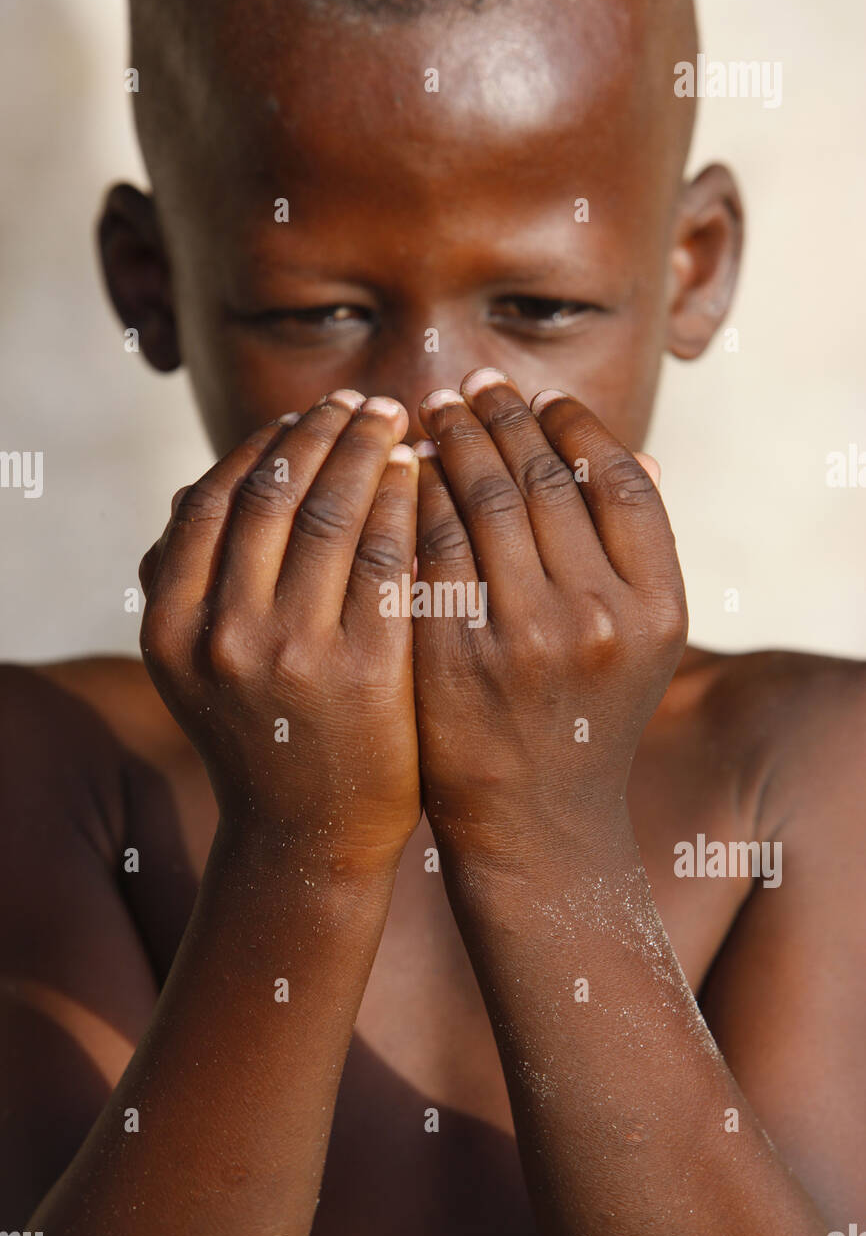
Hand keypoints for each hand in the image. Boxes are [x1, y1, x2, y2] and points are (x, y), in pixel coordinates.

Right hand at [139, 390, 420, 870]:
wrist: (309, 835)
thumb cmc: (262, 733)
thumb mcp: (197, 663)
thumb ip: (190, 582)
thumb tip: (193, 489)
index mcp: (169, 622)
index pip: (213, 498)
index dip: (266, 445)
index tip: (307, 413)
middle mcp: (220, 632)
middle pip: (275, 494)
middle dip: (324, 432)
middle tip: (365, 401)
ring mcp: (291, 651)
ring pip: (332, 514)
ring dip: (366, 452)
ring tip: (396, 423)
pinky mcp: (363, 669)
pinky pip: (386, 556)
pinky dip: (402, 502)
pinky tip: (420, 476)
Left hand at [412, 369, 686, 870]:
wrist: (532, 824)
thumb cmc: (585, 719)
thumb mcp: (638, 646)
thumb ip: (639, 555)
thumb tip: (645, 454)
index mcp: (657, 607)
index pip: (617, 478)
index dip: (574, 424)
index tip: (538, 394)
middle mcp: (599, 618)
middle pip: (545, 477)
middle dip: (501, 416)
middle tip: (471, 384)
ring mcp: (523, 637)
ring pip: (483, 498)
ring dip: (451, 442)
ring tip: (430, 414)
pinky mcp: (452, 654)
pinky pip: (428, 544)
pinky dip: (413, 497)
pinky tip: (399, 474)